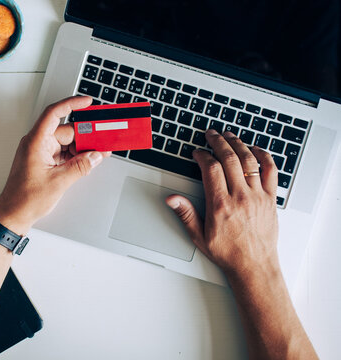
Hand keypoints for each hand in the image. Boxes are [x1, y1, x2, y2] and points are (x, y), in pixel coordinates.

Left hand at [0, 96, 110, 234]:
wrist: (14, 214)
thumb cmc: (24, 199)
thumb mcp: (59, 182)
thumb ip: (80, 166)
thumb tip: (95, 156)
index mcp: (36, 142)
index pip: (54, 113)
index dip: (72, 104)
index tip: (87, 102)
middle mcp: (37, 143)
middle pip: (66, 131)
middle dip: (85, 136)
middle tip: (102, 139)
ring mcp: (40, 152)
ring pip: (66, 143)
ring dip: (81, 148)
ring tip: (97, 155)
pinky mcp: (44, 161)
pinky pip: (63, 153)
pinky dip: (75, 156)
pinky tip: (87, 162)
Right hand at [165, 130, 278, 278]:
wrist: (254, 266)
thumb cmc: (228, 252)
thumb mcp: (199, 236)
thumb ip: (186, 214)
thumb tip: (172, 200)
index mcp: (220, 204)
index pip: (210, 168)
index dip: (203, 155)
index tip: (198, 153)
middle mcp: (240, 197)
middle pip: (229, 158)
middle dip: (218, 141)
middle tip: (211, 134)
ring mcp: (257, 196)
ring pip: (248, 160)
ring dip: (238, 144)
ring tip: (229, 136)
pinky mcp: (270, 199)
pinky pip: (270, 171)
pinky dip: (264, 156)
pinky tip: (255, 150)